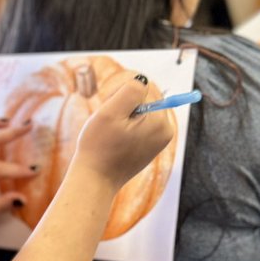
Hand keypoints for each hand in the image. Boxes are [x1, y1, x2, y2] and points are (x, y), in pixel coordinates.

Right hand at [73, 75, 173, 190]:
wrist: (94, 180)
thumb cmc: (99, 147)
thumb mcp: (112, 112)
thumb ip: (131, 91)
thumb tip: (143, 80)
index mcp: (161, 122)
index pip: (147, 88)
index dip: (124, 92)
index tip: (110, 108)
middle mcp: (165, 132)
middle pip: (145, 99)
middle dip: (124, 104)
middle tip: (108, 122)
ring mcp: (157, 141)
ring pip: (138, 112)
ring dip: (121, 115)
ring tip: (110, 132)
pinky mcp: (147, 147)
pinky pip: (136, 125)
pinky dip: (122, 127)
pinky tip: (113, 139)